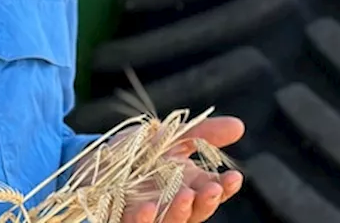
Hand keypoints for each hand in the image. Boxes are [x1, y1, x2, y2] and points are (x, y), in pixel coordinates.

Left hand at [121, 116, 244, 222]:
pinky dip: (143, 220)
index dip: (225, 187)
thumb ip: (203, 133)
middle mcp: (173, 205)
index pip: (214, 192)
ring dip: (178, 212)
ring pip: (171, 222)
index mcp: (189, 186)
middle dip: (205, 202)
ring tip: (184, 197)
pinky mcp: (124, 220)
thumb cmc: (141, 150)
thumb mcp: (171, 136)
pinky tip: (147, 208)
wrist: (99, 158)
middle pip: (196, 212)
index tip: (234, 177)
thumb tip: (239, 126)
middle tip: (211, 190)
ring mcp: (151, 216)